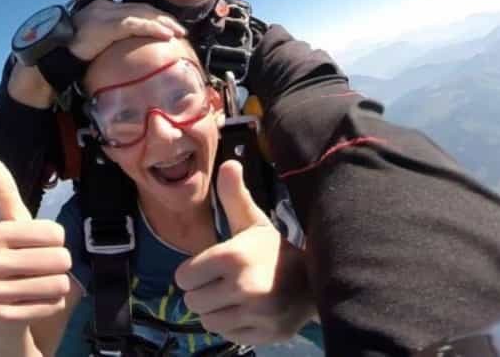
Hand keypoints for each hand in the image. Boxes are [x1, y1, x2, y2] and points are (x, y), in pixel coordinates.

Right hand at [0, 159, 71, 329]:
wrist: (2, 309)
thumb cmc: (15, 257)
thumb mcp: (13, 224)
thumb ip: (4, 194)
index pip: (54, 232)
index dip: (57, 240)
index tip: (38, 246)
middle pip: (59, 258)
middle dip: (60, 266)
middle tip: (42, 269)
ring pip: (58, 284)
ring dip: (58, 286)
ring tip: (39, 285)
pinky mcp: (2, 317)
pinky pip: (52, 306)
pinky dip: (52, 305)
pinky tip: (34, 304)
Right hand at [69, 0, 185, 60]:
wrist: (50, 56)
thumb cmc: (68, 55)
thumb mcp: (93, 45)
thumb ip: (109, 43)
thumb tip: (124, 55)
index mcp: (102, 10)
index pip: (133, 9)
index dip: (153, 17)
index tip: (168, 27)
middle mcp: (104, 8)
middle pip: (141, 8)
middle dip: (163, 18)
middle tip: (180, 29)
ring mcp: (105, 15)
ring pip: (142, 14)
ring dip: (163, 23)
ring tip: (178, 32)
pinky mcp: (105, 25)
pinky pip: (135, 24)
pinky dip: (153, 28)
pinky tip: (166, 35)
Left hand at [175, 161, 314, 344]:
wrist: (316, 280)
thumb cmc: (273, 249)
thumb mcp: (252, 221)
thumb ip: (233, 196)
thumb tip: (228, 163)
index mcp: (233, 256)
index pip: (184, 277)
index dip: (192, 272)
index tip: (209, 268)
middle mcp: (243, 286)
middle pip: (192, 302)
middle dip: (202, 292)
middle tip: (220, 284)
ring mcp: (256, 314)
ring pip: (208, 321)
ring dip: (215, 310)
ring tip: (233, 297)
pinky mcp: (265, 334)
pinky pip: (228, 335)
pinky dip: (232, 326)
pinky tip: (246, 311)